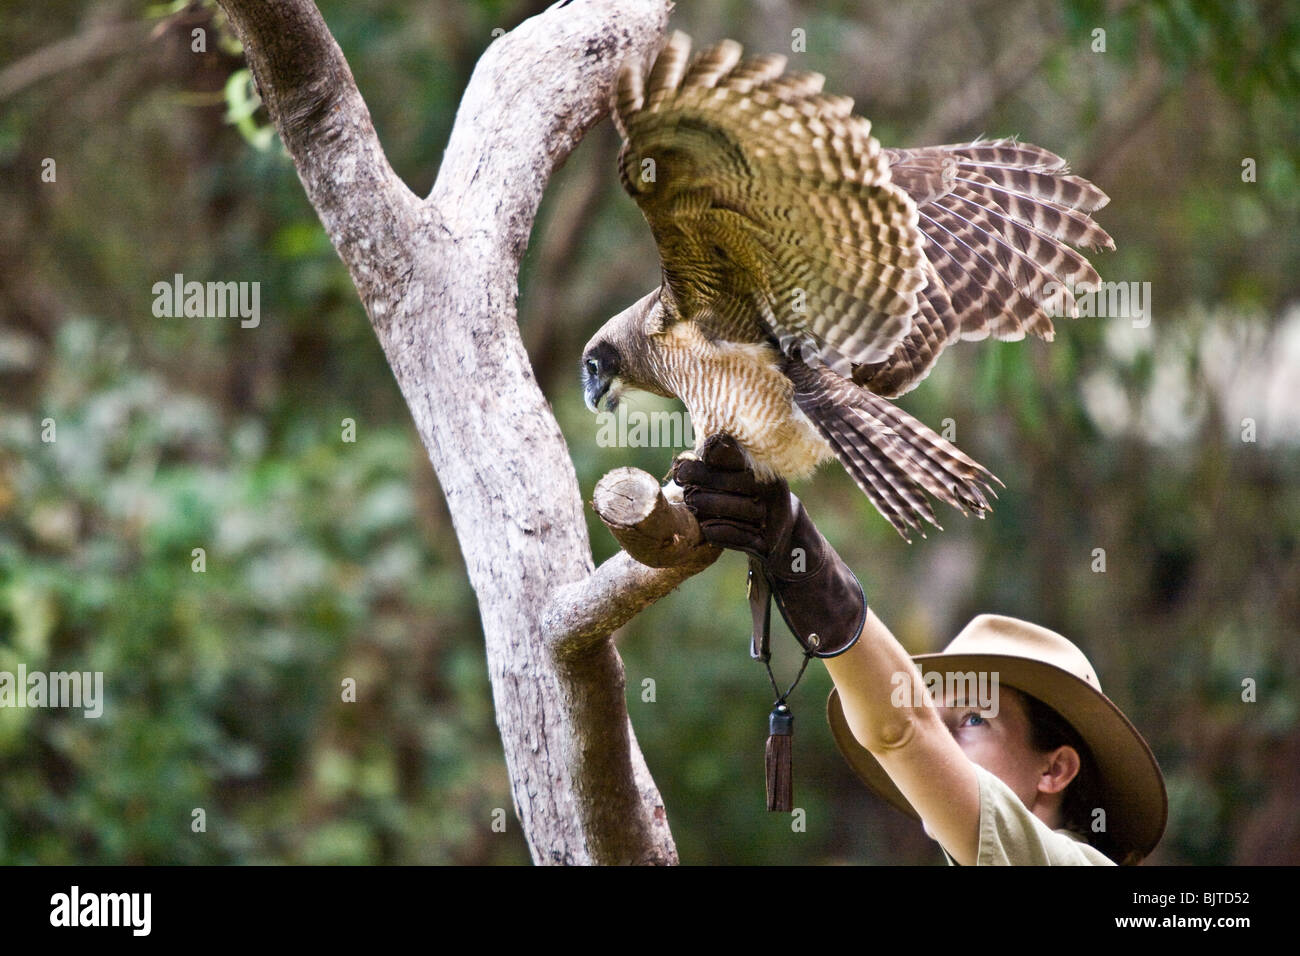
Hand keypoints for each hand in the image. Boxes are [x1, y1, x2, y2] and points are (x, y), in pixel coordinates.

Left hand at [673, 435, 865, 657]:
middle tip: (683, 481)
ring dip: (712, 505)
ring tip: (690, 501)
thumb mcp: (754, 487)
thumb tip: (703, 449)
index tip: (685, 462)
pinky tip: (707, 530)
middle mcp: (776, 494)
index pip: (740, 460)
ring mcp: (775, 520)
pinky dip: (724, 534)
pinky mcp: (770, 546)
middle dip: (707, 480)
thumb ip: (730, 470)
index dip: (712, 459)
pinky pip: (744, 539)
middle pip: (739, 482)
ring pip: (741, 509)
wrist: (797, 549)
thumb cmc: (764, 511)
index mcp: (770, 474)